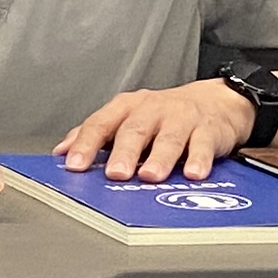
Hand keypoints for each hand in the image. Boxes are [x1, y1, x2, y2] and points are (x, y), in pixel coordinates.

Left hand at [58, 78, 255, 181]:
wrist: (215, 102)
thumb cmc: (163, 116)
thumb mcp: (127, 118)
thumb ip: (96, 135)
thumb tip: (62, 152)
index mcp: (127, 108)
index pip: (101, 123)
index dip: (86, 144)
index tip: (74, 165)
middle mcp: (152, 110)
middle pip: (134, 130)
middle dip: (123, 153)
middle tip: (115, 174)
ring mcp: (181, 118)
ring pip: (168, 137)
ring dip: (159, 158)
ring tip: (151, 176)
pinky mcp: (208, 130)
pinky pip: (203, 144)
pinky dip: (199, 159)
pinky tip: (194, 173)